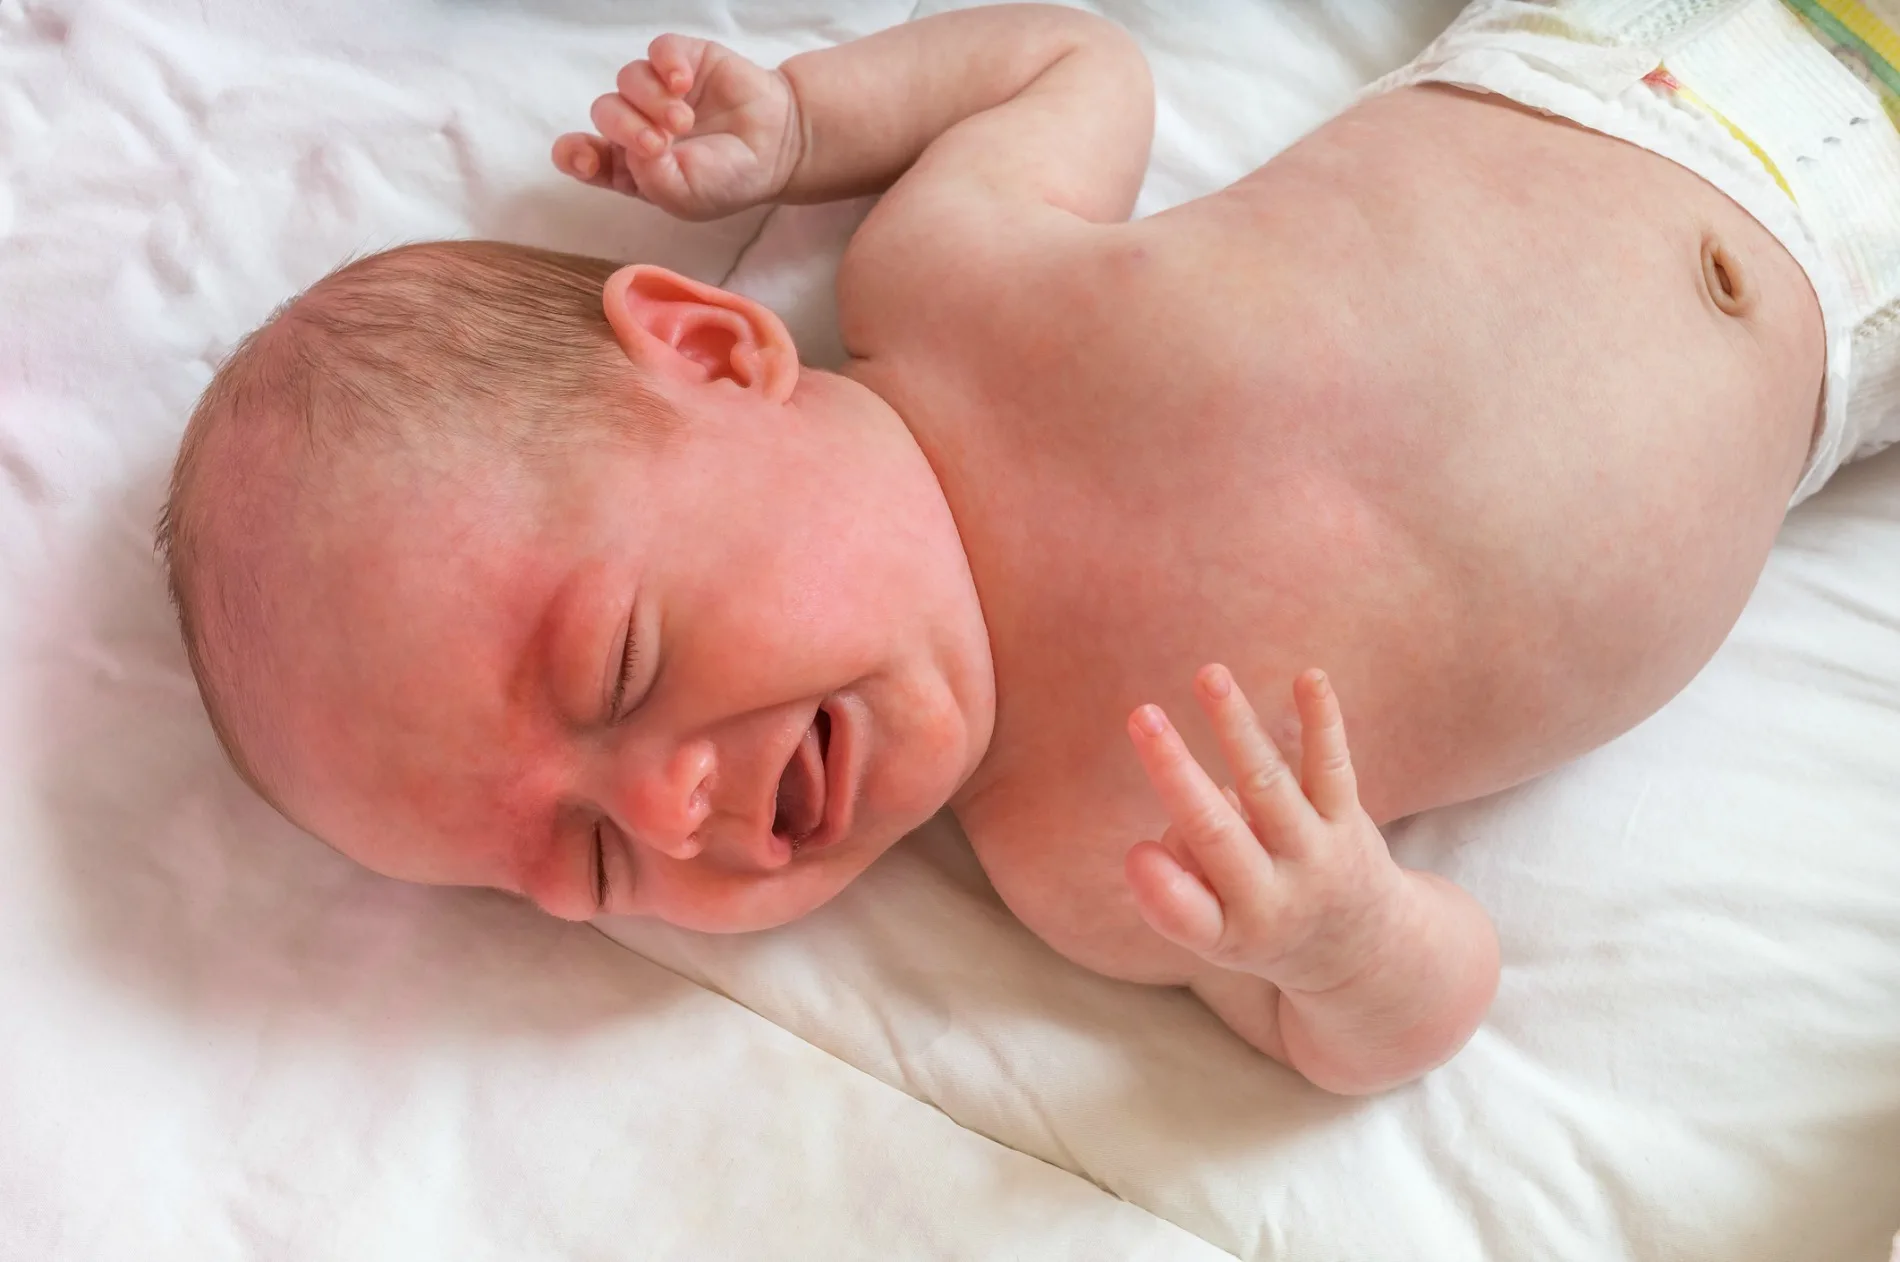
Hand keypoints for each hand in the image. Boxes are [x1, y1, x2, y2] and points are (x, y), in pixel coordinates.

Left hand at [552, 34, 800, 220]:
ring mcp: (659, 90)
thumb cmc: (730, 179)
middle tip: (658, 143)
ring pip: (628, 79)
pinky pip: (658, 51)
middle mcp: (639, 125)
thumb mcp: (685, 198)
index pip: (585, 155)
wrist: (779, 147)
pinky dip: (665, 64)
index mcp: (631, 166)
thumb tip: (633, 144)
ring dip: (650, 100)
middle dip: (624, 128)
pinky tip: (684, 83)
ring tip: (684, 120)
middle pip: (605, 112)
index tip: (581, 155)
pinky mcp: (683, 61)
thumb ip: (648, 178)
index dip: (574, 153)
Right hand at [1125, 665, 1405, 996]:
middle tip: (1141, 716)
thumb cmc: (1259, 925)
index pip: (1183, 914)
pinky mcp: (1346, 822)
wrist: (1363, 951)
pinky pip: (1332, 768)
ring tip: (1209, 676)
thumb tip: (1190, 797)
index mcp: (1226, 933)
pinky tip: (1309, 677)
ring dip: (1237, 726)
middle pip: (1217, 833)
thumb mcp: (1214, 931)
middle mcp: (1273, 898)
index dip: (1156, 886)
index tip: (1136, 853)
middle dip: (1176, 771)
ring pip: (1269, 785)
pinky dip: (1321, 722)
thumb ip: (1181, 872)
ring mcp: (1314, 856)